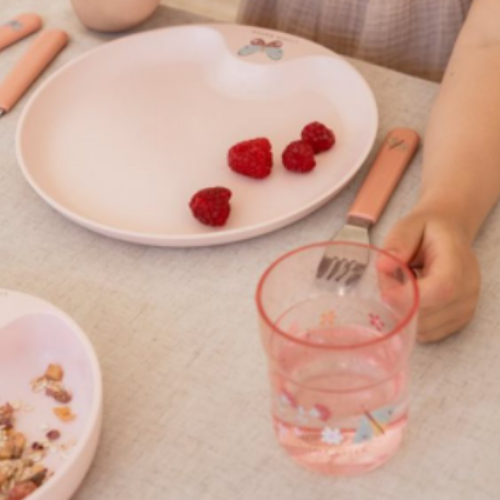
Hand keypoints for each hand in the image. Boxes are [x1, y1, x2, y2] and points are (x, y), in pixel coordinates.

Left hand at [383, 207, 480, 342]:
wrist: (449, 234)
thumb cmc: (427, 230)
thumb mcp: (409, 225)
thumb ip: (398, 243)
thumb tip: (383, 266)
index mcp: (457, 261)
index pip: (441, 289)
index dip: (411, 298)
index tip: (384, 295)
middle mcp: (468, 288)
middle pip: (430, 313)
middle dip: (399, 303)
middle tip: (387, 280)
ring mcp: (466, 307)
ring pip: (426, 327)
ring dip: (404, 314)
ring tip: (401, 287)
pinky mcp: (459, 320)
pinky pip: (428, 334)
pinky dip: (412, 322)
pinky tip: (411, 300)